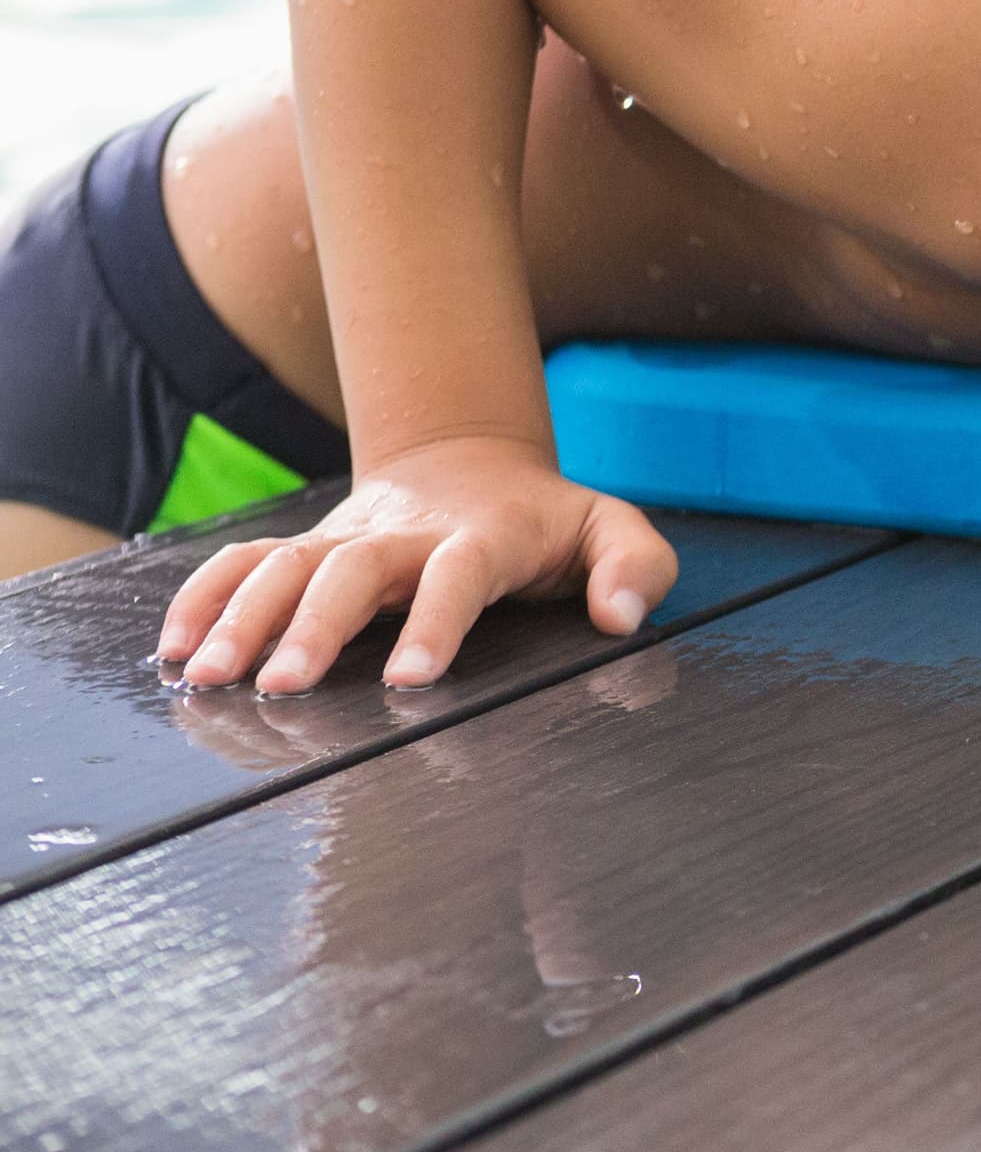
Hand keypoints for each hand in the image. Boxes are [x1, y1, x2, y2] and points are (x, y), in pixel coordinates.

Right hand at [155, 434, 675, 695]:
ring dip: (242, 618)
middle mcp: (405, 535)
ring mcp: (347, 539)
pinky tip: (173, 648)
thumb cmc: (549, 522)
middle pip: (352, 570)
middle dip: (315, 625)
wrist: (473, 464)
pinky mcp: (307, 547)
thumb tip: (620, 617)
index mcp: (485, 534)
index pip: (460, 573)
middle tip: (284, 687)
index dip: (436, 621)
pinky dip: (202, 598)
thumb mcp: (612, 530)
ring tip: (209, 679)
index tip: (410, 678)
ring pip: (285, 566)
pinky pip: (243, 562)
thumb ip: (635, 566)